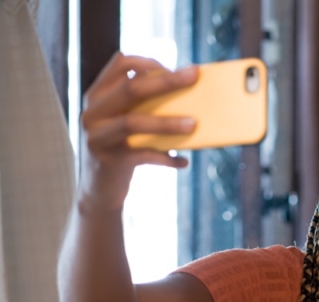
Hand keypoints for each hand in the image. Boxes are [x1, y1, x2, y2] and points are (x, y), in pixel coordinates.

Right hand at [79, 52, 197, 214]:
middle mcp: (93, 112)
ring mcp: (97, 136)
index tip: (174, 69)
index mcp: (98, 96)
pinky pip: (143, 155)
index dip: (148, 61)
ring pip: (133, 122)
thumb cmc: (122, 151)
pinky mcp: (108, 160)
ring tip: (194, 124)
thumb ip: (143, 109)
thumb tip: (189, 99)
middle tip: (194, 76)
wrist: (100, 191)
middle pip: (131, 89)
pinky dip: (166, 158)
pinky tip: (183, 161)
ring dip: (167, 122)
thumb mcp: (126, 125)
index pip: (119, 64)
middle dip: (166, 81)